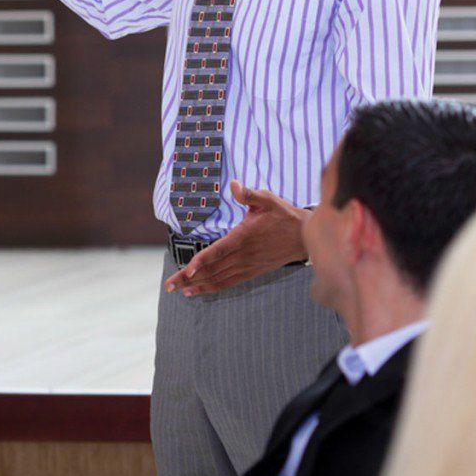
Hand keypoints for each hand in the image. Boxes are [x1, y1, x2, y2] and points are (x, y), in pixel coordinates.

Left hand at [163, 181, 308, 296]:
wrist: (306, 236)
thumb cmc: (283, 215)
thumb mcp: (268, 199)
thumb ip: (249, 194)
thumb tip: (234, 185)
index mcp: (244, 237)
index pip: (218, 251)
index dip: (201, 260)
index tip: (186, 270)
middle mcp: (244, 255)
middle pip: (212, 269)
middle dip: (189, 278)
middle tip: (169, 285)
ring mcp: (248, 266)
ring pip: (219, 278)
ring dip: (198, 285)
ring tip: (178, 290)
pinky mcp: (253, 272)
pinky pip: (229, 282)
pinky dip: (213, 288)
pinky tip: (200, 291)